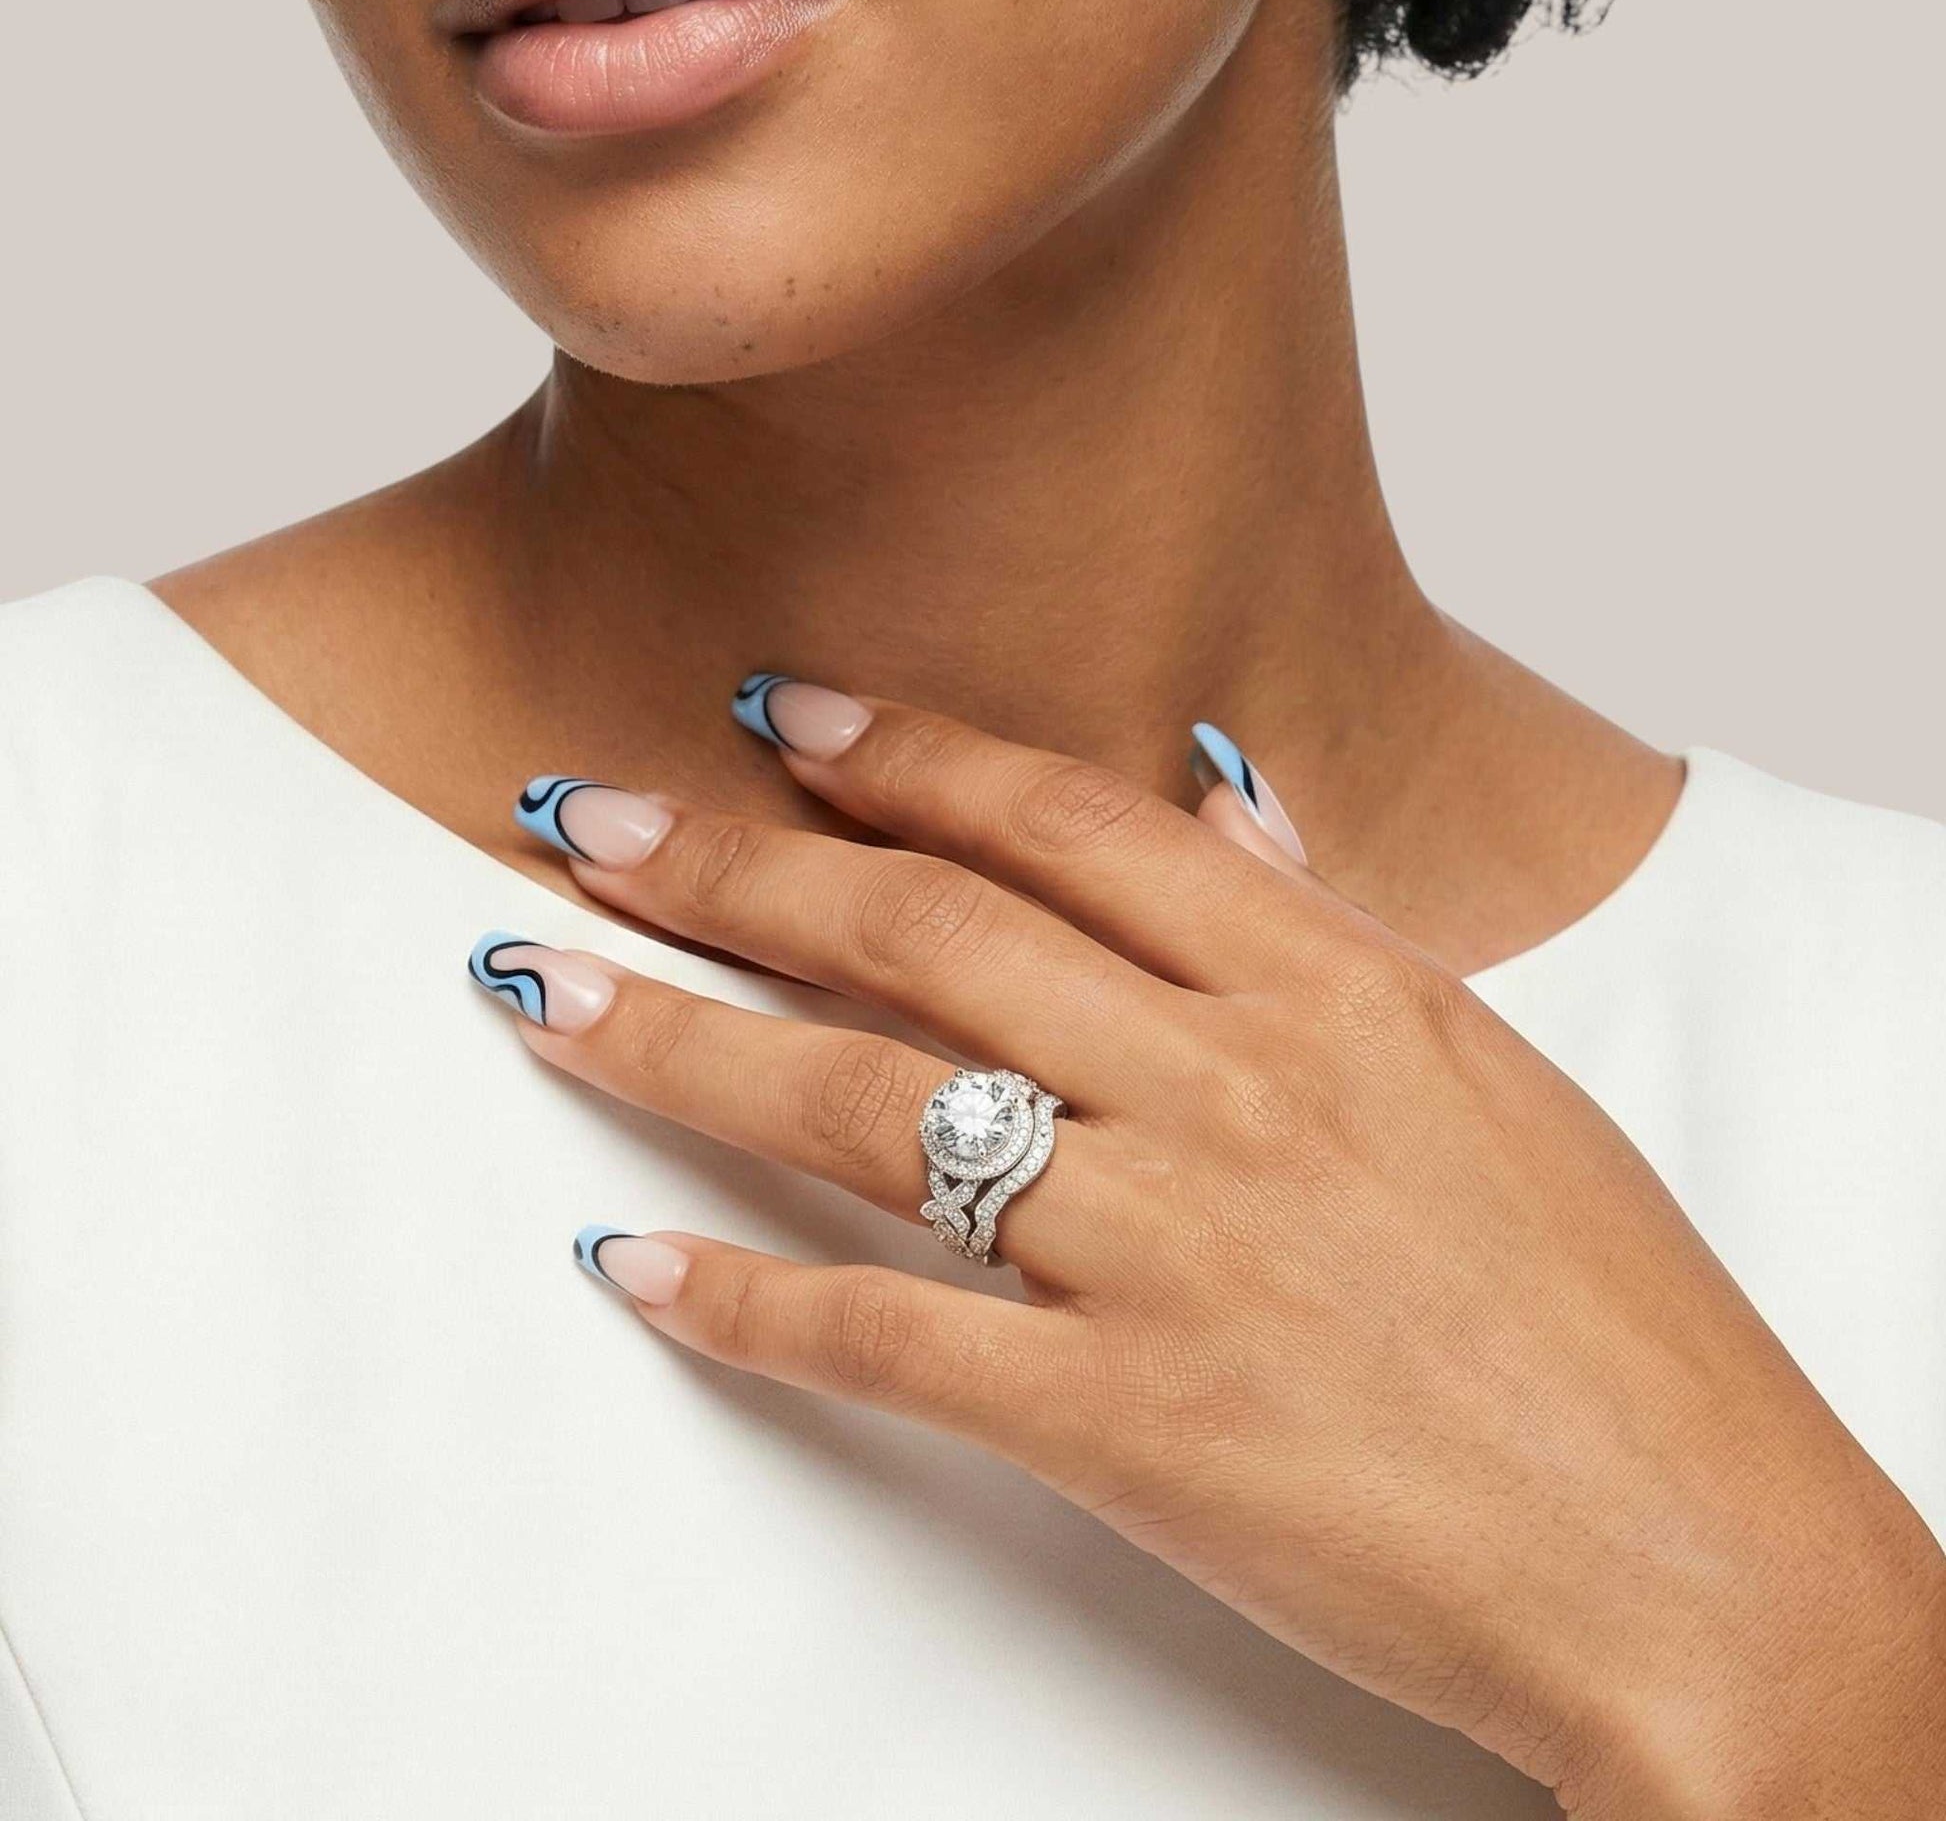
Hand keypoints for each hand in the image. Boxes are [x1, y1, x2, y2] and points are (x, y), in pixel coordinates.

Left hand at [473, 685, 1944, 1816]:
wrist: (1700, 1561)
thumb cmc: (1613, 1324)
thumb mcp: (1486, 1078)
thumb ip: (1332, 930)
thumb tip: (1229, 804)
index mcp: (1330, 992)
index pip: (1069, 824)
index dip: (907, 756)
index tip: (785, 715)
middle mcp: (1230, 1091)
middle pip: (925, 933)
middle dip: (733, 864)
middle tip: (592, 815)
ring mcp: (1170, 1251)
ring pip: (866, 1104)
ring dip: (679, 1038)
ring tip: (541, 984)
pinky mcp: (1128, 1422)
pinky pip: (889, 1340)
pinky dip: (746, 1302)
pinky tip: (637, 1268)